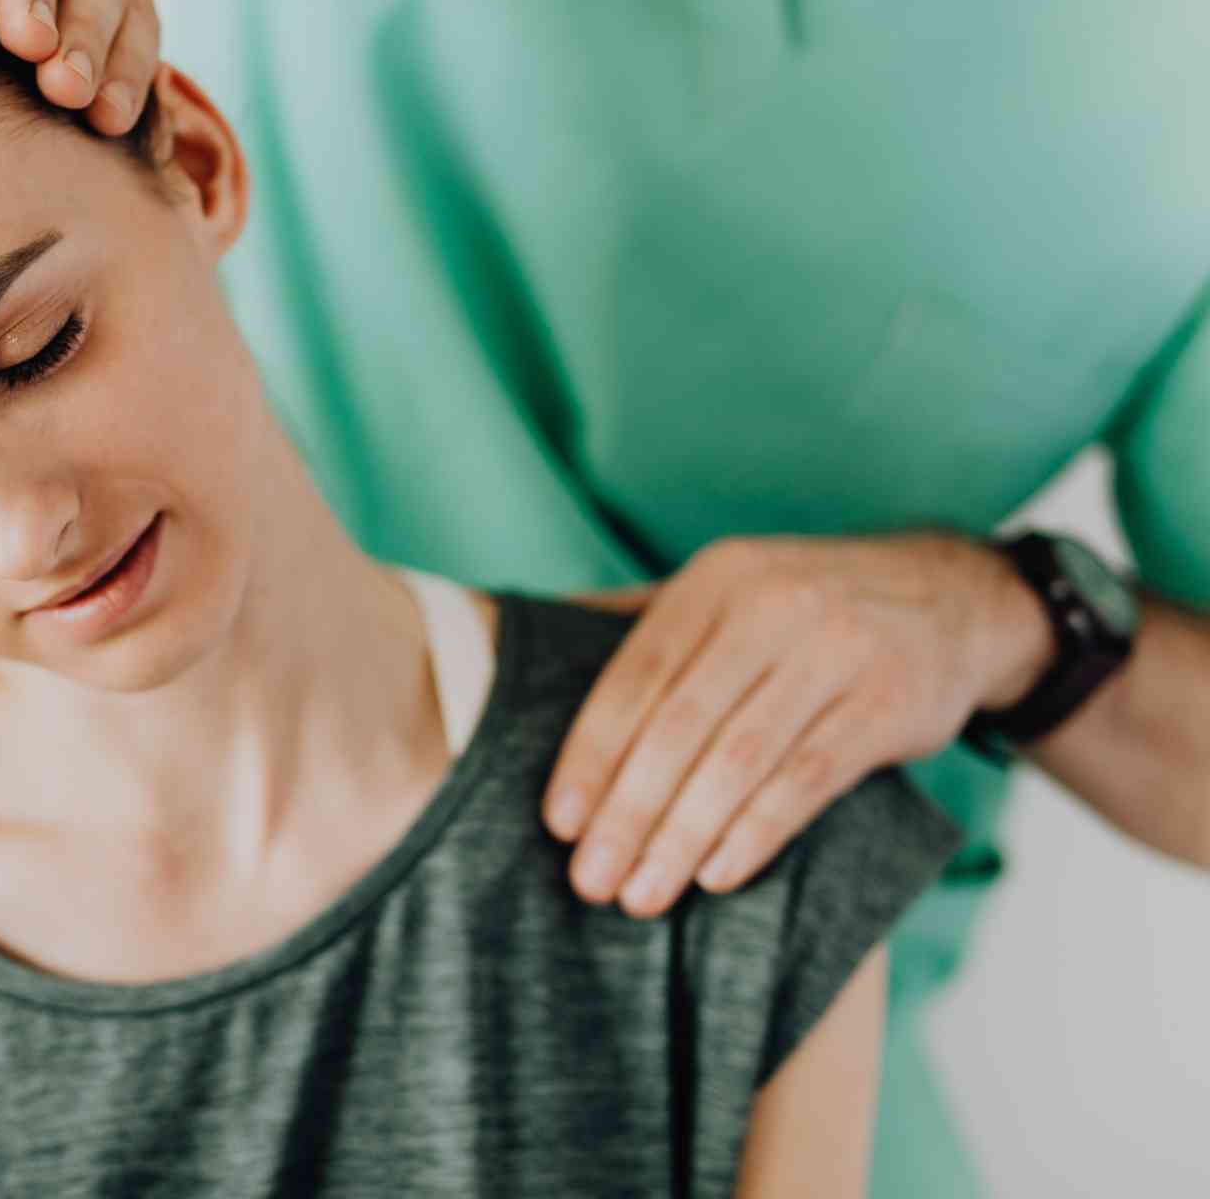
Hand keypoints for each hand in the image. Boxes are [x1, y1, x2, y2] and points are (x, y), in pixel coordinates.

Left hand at [546, 531, 1048, 917]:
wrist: (955, 597)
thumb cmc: (808, 608)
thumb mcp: (728, 589)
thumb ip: (639, 621)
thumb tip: (521, 643)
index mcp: (716, 580)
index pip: (635, 677)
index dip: (591, 754)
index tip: (559, 824)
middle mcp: (773, 605)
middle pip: (680, 727)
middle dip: (627, 813)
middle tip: (591, 881)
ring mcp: (837, 652)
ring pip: (739, 761)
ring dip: (682, 838)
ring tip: (642, 895)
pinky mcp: (889, 704)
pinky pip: (807, 781)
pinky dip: (755, 834)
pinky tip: (715, 875)